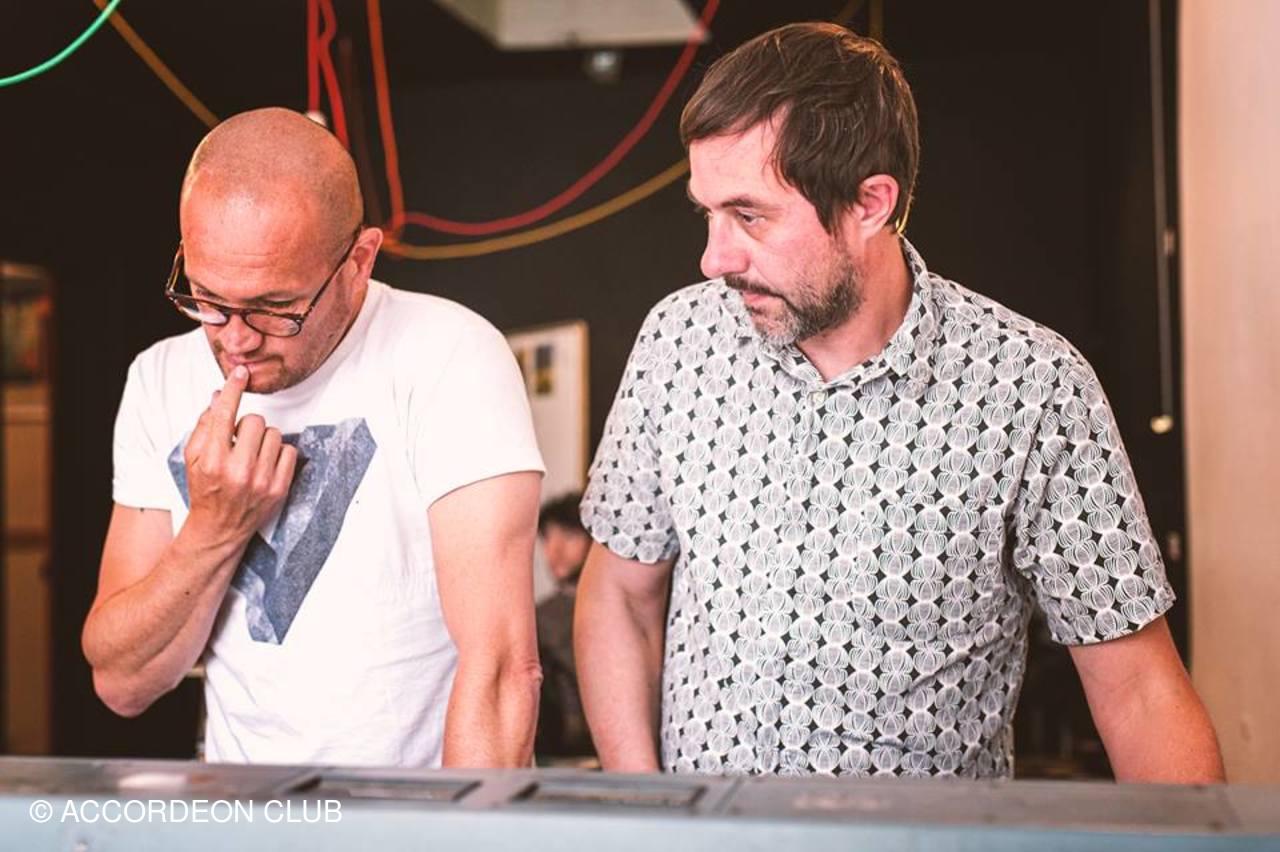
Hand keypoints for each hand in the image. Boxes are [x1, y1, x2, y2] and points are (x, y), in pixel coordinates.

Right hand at [182, 365, 296, 547]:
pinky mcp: (279, 489)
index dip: (233, 389)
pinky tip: (265, 465)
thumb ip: (203, 426)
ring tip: (251, 455)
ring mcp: (261, 481)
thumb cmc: (204, 489)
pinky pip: (289, 451)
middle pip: (254, 420)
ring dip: (263, 440)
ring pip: (273, 434)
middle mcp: (237, 470)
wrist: (218, 529)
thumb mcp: (192, 458)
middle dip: (246, 427)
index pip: (224, 414)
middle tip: (238, 442)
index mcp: (212, 460)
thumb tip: (218, 396)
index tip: (241, 372)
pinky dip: (278, 454)